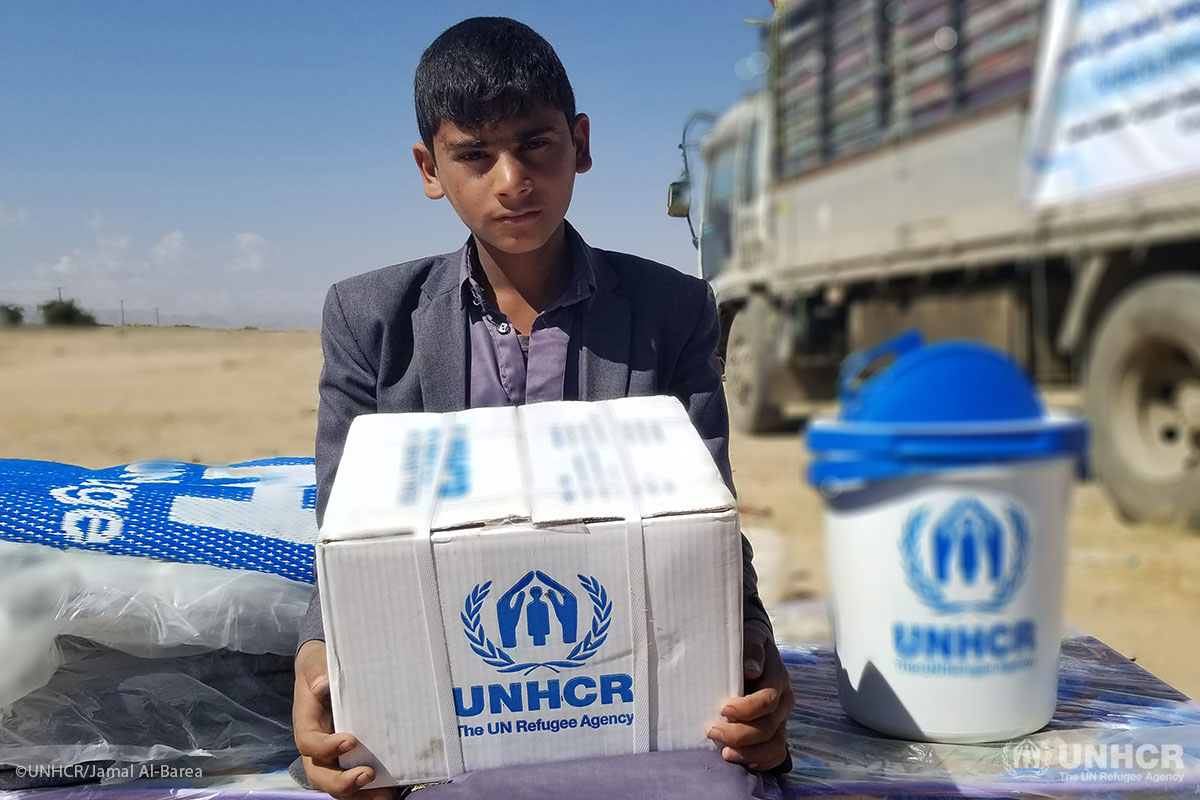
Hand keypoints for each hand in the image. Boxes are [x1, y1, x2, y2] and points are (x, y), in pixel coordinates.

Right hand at [293, 640, 397, 798]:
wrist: (324, 672)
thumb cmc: (319, 668)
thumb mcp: (315, 662)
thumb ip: (316, 670)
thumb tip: (322, 684)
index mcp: (307, 725)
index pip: (309, 744)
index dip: (326, 748)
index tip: (350, 740)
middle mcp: (317, 747)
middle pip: (320, 775)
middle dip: (341, 782)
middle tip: (367, 774)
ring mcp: (333, 756)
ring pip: (338, 784)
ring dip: (360, 794)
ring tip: (385, 794)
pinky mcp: (350, 758)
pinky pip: (355, 779)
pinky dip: (371, 789)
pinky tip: (393, 790)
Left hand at [707, 619, 793, 770]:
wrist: (755, 650)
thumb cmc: (747, 644)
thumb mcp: (749, 637)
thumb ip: (751, 649)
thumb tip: (751, 669)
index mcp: (778, 679)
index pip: (769, 700)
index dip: (747, 709)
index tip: (723, 709)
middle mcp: (784, 703)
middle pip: (769, 727)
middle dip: (740, 734)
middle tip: (712, 732)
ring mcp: (782, 720)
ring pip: (775, 746)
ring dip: (750, 754)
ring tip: (725, 753)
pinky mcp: (775, 733)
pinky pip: (775, 755)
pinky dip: (760, 762)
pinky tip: (740, 760)